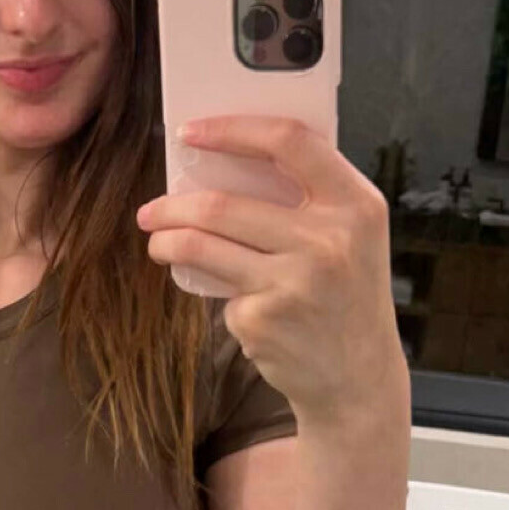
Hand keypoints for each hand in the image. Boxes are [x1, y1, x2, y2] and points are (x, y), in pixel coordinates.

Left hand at [136, 115, 407, 425]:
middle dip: (172, 206)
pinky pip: (220, 294)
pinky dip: (219, 297)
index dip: (233, 130)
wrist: (358, 379)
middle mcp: (329, 239)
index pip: (291, 141)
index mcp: (356, 205)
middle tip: (150, 211)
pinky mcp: (263, 319)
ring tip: (158, 244)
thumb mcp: (353, 238)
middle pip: (223, 204)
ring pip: (202, 246)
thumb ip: (310, 200)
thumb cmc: (346, 298)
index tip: (191, 133)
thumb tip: (225, 166)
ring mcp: (294, 282)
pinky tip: (243, 310)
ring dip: (166, 241)